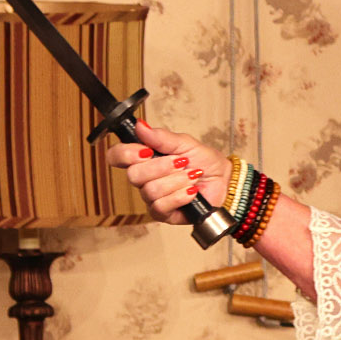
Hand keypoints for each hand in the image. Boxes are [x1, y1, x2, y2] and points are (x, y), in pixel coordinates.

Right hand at [112, 116, 229, 224]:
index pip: (117, 156)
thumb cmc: (204, 161)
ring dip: (176, 181)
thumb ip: (161, 137)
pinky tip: (191, 192)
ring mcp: (151, 197)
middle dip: (162, 167)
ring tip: (192, 176)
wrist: (223, 180)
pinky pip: (161, 205)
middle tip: (181, 162)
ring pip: (150, 190)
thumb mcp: (185, 143)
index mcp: (144, 158)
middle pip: (134, 175)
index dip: (125, 154)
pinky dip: (180, 196)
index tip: (145, 151)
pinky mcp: (162, 213)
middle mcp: (144, 178)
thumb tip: (140, 126)